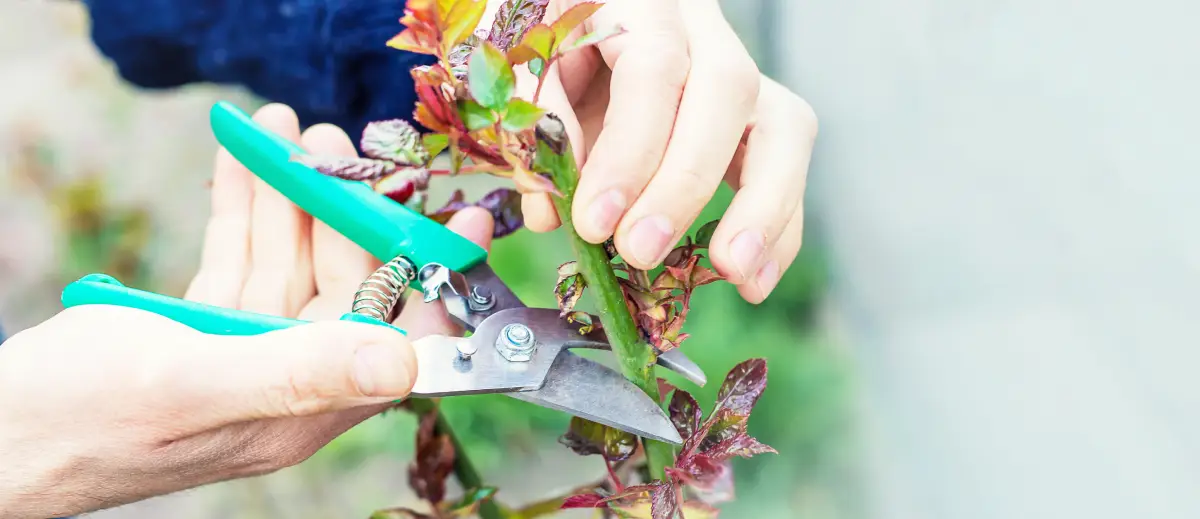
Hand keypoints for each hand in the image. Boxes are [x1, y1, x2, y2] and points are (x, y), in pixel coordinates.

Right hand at [0, 104, 495, 518]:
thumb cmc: (81, 419)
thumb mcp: (194, 383)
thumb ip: (301, 371)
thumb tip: (405, 364)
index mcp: (305, 406)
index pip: (394, 335)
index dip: (429, 273)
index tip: (461, 215)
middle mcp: (288, 379)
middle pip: (341, 283)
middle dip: (341, 208)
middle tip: (333, 140)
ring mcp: (245, 351)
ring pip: (288, 261)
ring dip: (289, 194)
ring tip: (286, 128)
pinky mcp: (202, 330)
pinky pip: (238, 259)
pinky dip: (243, 208)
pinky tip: (246, 156)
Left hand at [517, 0, 816, 302]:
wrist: (574, 21)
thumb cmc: (542, 43)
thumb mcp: (519, 67)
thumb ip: (532, 125)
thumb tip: (554, 209)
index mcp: (640, 0)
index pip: (654, 68)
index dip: (630, 150)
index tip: (595, 221)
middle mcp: (702, 26)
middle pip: (727, 90)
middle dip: (685, 184)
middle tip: (639, 252)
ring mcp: (739, 68)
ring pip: (784, 124)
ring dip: (762, 208)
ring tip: (732, 273)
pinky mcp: (756, 114)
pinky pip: (786, 164)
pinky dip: (776, 226)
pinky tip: (751, 281)